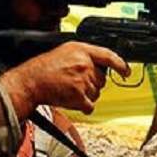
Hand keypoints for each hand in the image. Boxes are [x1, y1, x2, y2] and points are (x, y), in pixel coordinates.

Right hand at [0, 41, 129, 118]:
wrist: (30, 82)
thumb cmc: (44, 68)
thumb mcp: (65, 52)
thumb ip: (84, 56)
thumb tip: (100, 65)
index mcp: (82, 50)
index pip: (108, 56)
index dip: (120, 64)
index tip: (126, 72)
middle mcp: (85, 63)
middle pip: (102, 79)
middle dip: (92, 83)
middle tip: (75, 83)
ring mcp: (82, 79)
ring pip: (96, 93)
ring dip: (86, 95)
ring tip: (70, 90)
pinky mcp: (79, 95)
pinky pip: (90, 105)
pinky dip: (84, 107)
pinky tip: (73, 101)